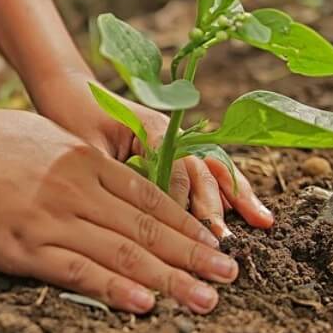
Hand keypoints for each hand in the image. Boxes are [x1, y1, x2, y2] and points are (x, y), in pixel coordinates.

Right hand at [0, 106, 239, 313]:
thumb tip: (106, 177)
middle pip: (147, 228)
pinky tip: (144, 303)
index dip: (187, 224)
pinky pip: (77, 270)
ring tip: (205, 298)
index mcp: (83, 159)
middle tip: (230, 277)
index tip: (215, 244)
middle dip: (193, 255)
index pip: (149, 198)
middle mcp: (76, 187)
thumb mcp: (42, 136)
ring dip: (170, 278)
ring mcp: (50, 217)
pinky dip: (114, 288)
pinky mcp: (21, 245)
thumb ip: (78, 161)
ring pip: (122, 253)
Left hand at [29, 70, 274, 237]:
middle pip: (201, 171)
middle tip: (223, 242)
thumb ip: (113, 175)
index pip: (176, 171)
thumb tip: (130, 215)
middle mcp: (171, 133)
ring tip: (262, 222)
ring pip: (213, 169)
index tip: (187, 235)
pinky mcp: (175, 149)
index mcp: (151, 129)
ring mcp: (177, 140)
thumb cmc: (72, 117)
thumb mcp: (87, 148)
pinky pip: (206, 170)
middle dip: (214, 207)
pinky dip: (229, 190)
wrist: (69, 90)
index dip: (181, 205)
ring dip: (236, 196)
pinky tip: (251, 211)